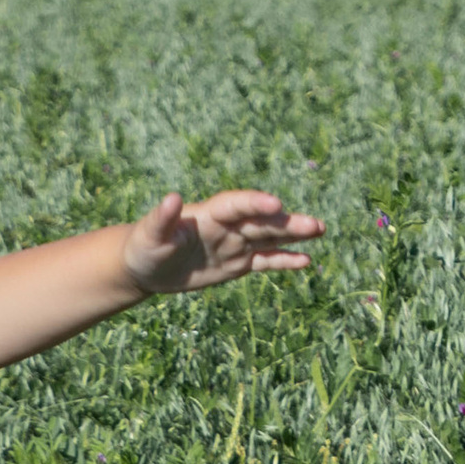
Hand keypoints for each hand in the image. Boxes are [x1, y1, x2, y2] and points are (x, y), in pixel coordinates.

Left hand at [121, 189, 323, 300]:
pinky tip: (306, 261)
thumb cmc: (144, 247)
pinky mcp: (237, 262)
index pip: (236, 205)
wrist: (145, 266)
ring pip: (269, 237)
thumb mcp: (149, 235)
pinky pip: (264, 260)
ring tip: (320, 230)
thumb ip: (162, 218)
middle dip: (287, 224)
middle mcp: (227, 226)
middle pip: (261, 222)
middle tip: (315, 225)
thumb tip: (172, 198)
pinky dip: (283, 261)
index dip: (255, 204)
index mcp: (208, 214)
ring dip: (294, 235)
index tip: (276, 205)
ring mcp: (234, 243)